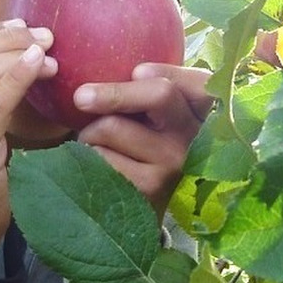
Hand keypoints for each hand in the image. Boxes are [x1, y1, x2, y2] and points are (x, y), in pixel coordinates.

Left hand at [71, 64, 214, 218]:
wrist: (139, 211)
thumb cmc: (139, 151)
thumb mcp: (152, 119)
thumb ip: (145, 93)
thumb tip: (106, 79)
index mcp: (201, 113)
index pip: (197, 82)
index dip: (166, 71)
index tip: (137, 72)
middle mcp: (196, 136)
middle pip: (159, 94)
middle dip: (113, 92)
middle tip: (81, 96)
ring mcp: (175, 162)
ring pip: (113, 126)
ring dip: (89, 133)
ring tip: (95, 145)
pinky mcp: (150, 186)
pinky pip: (100, 156)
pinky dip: (87, 157)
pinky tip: (96, 168)